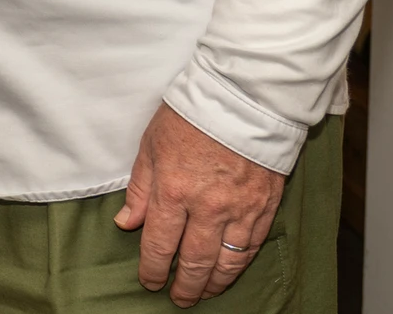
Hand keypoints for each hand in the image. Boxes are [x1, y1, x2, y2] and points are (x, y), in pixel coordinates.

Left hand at [115, 104, 286, 304]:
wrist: (242, 98)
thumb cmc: (190, 116)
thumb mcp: (151, 146)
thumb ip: (141, 190)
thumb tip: (127, 223)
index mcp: (173, 191)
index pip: (160, 244)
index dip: (153, 269)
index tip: (150, 281)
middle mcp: (208, 207)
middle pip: (195, 261)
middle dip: (184, 285)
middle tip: (178, 298)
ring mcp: (240, 210)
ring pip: (227, 262)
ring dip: (213, 284)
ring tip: (203, 293)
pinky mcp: (265, 207)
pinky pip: (252, 248)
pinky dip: (239, 266)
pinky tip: (230, 272)